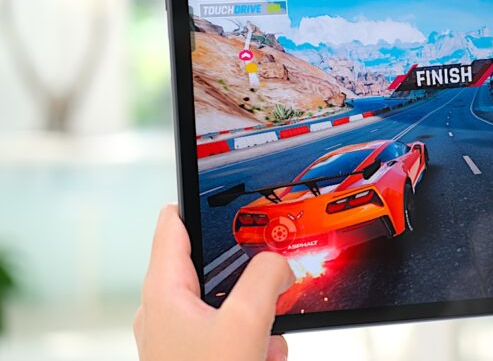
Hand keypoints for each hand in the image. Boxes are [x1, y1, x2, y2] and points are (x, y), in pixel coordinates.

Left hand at [134, 204, 295, 360]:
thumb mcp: (246, 321)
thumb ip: (266, 277)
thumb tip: (279, 265)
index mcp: (165, 290)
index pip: (173, 222)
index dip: (200, 201)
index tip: (228, 196)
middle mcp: (165, 310)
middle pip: (212, 265)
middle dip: (250, 276)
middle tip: (273, 280)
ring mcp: (178, 336)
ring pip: (227, 305)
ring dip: (257, 319)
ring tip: (267, 342)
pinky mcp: (194, 354)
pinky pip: (229, 334)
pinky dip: (252, 342)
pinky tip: (262, 356)